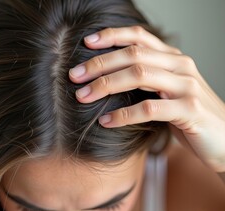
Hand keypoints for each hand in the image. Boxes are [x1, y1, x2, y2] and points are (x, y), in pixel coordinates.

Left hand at [68, 26, 224, 171]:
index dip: (112, 36)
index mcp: (173, 58)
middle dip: (99, 64)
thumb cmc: (189, 115)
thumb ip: (146, 79)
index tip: (86, 42)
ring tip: (82, 96)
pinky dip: (123, 115)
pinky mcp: (190, 110)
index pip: (140, 36)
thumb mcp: (168, 90)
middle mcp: (180, 66)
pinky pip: (150, 108)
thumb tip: (106, 77)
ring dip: (106, 85)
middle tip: (74, 75)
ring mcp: (187, 86)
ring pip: (139, 75)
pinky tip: (106, 121)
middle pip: (133, 54)